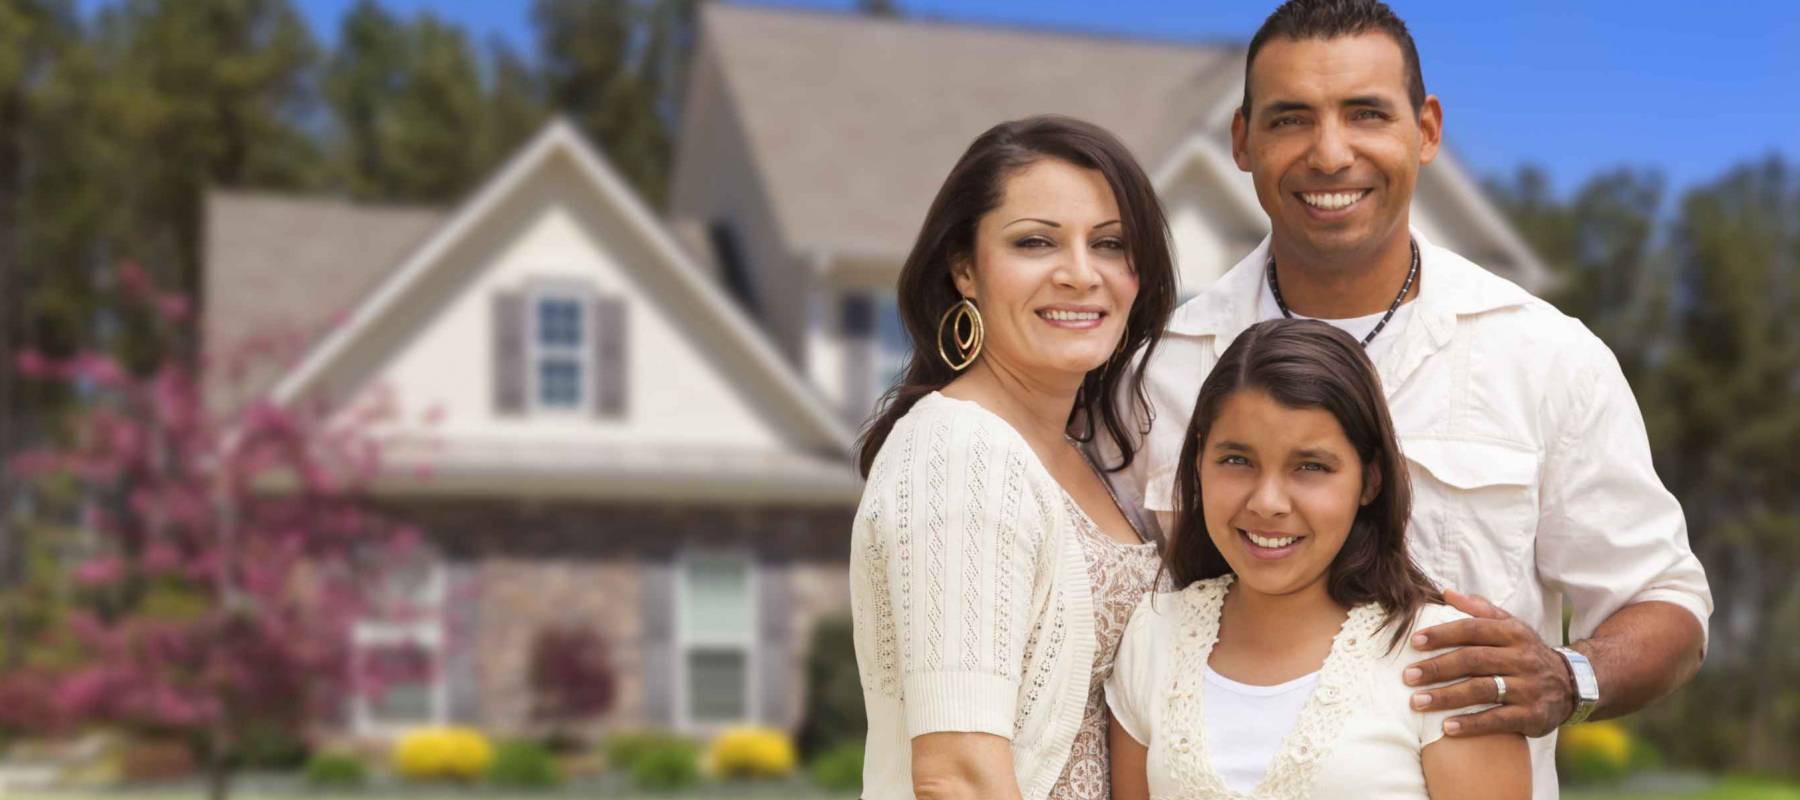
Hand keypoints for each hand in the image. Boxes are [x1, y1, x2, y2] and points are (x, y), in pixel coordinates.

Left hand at [1405, 589, 1574, 737]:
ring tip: (1417, 702)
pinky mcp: (1532, 715)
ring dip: (1447, 697)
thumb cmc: (1527, 653)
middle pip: (1473, 660)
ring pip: (1482, 690)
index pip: (1473, 629)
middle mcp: (1522, 658)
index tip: (1414, 642)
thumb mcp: (1511, 626)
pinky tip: (1446, 728)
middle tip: (1408, 676)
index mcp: (1513, 633)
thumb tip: (1446, 592)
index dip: (1443, 634)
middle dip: (1437, 668)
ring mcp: (1528, 688)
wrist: (1573, 685)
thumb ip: (1479, 609)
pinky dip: (1472, 724)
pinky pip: (1498, 720)